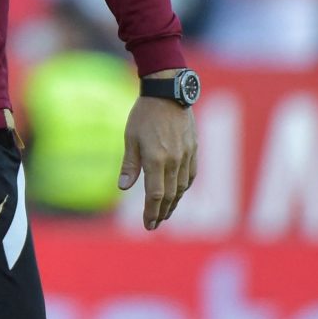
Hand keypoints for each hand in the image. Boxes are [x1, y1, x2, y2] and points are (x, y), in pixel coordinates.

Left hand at [117, 85, 197, 231]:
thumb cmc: (144, 114)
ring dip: (173, 203)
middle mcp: (174, 161)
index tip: (148, 225)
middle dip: (161, 212)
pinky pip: (191, 176)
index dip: (151, 212)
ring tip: (165, 213)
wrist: (168, 92)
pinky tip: (178, 193)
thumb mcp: (130, 137)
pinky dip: (184, 188)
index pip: (155, 195)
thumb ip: (130, 164)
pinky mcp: (194, 150)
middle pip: (170, 195)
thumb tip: (123, 188)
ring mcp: (187, 156)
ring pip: (182, 188)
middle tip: (154, 224)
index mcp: (156, 159)